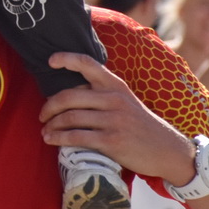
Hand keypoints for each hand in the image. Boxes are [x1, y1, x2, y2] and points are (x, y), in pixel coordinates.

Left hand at [38, 52, 193, 181]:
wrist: (167, 150)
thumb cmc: (141, 126)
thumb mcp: (126, 102)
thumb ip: (102, 95)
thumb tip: (69, 96)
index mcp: (116, 86)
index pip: (88, 64)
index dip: (67, 59)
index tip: (50, 61)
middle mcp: (114, 99)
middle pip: (69, 96)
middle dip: (49, 106)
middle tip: (41, 115)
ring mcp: (113, 120)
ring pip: (70, 118)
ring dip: (52, 125)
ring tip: (45, 131)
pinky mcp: (111, 141)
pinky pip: (76, 137)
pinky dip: (59, 138)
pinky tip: (51, 140)